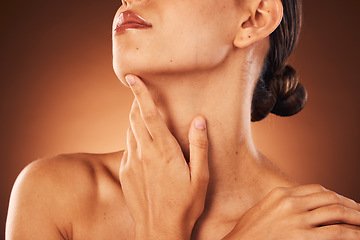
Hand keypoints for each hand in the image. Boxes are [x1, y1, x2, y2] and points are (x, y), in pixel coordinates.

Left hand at [120, 75, 208, 239]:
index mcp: (164, 151)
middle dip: (136, 101)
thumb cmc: (185, 206)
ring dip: (133, 117)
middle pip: (135, 118)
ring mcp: (132, 163)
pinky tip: (141, 139)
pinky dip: (133, 136)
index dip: (140, 94)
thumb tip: (199, 121)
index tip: (132, 77)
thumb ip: (200, 147)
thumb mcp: (200, 177)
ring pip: (129, 130)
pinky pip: (127, 146)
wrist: (159, 231)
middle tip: (139, 90)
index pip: (149, 114)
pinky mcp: (126, 172)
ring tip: (141, 112)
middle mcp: (144, 153)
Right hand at [222, 184, 359, 239]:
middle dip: (349, 204)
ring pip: (336, 211)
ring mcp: (297, 219)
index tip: (342, 202)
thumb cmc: (248, 232)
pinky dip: (353, 233)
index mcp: (281, 194)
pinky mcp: (302, 237)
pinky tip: (359, 234)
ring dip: (356, 216)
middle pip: (329, 197)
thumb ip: (281, 205)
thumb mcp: (263, 210)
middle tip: (359, 212)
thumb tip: (301, 207)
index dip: (334, 195)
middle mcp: (291, 202)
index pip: (316, 189)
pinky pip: (336, 232)